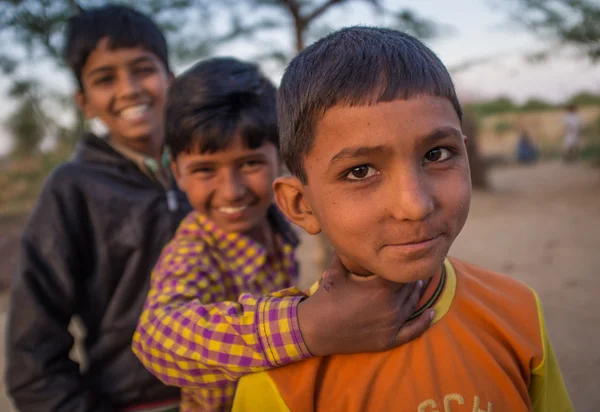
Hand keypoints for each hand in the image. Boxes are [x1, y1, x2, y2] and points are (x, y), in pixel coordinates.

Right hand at [297, 254, 432, 356]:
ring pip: (414, 304)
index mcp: (381, 287)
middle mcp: (391, 306)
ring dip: (417, 293)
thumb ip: (348, 253)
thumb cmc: (325, 298)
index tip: (409, 252)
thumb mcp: (336, 270)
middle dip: (413, 275)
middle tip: (416, 265)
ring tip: (419, 282)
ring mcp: (391, 325)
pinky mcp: (388, 340)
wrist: (315, 329)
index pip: (405, 271)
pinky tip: (432, 312)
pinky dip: (424, 322)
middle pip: (412, 286)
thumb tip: (351, 234)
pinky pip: (413, 331)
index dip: (407, 261)